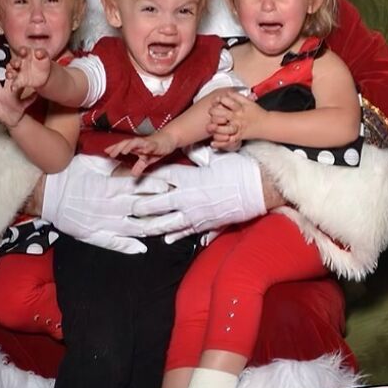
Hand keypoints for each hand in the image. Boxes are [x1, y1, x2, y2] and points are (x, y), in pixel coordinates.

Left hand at [0, 64, 35, 126]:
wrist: (10, 120)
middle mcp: (8, 92)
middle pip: (9, 81)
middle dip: (10, 73)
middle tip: (10, 64)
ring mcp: (16, 97)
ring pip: (19, 88)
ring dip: (21, 83)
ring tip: (22, 76)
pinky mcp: (22, 105)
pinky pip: (28, 101)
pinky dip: (32, 98)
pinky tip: (36, 94)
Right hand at [7, 46, 51, 93]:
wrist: (45, 74)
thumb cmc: (43, 62)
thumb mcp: (44, 56)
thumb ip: (42, 53)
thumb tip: (38, 52)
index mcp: (26, 54)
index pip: (22, 51)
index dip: (22, 51)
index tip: (23, 51)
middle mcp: (20, 62)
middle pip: (14, 62)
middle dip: (14, 63)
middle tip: (17, 64)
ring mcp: (18, 72)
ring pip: (10, 72)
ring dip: (9, 73)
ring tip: (10, 75)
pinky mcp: (19, 81)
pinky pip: (14, 83)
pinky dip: (13, 86)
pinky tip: (13, 88)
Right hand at [41, 154, 175, 254]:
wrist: (46, 194)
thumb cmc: (68, 174)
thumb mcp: (91, 163)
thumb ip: (113, 166)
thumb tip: (129, 164)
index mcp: (110, 187)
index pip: (140, 187)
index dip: (157, 187)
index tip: (172, 186)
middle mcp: (110, 206)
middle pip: (143, 208)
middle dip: (163, 208)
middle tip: (180, 207)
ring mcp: (103, 223)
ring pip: (134, 228)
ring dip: (153, 228)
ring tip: (169, 229)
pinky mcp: (94, 235)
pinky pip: (115, 243)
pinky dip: (130, 247)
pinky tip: (143, 249)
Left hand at [105, 133, 177, 175]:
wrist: (169, 139)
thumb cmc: (156, 147)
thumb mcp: (146, 160)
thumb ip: (139, 166)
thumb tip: (133, 174)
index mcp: (136, 146)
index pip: (123, 146)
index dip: (115, 148)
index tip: (106, 151)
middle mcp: (139, 143)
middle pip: (126, 143)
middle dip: (118, 147)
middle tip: (111, 154)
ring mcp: (146, 142)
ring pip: (135, 142)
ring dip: (129, 146)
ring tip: (123, 152)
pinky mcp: (154, 144)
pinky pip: (148, 145)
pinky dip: (144, 147)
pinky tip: (141, 150)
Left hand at [128, 152, 265, 240]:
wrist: (258, 189)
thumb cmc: (238, 170)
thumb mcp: (215, 158)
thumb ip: (198, 156)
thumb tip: (187, 148)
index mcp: (189, 178)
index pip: (162, 178)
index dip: (147, 179)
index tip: (134, 179)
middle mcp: (189, 197)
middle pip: (159, 203)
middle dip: (142, 205)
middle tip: (129, 208)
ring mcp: (197, 213)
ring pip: (169, 221)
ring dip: (153, 225)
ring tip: (139, 228)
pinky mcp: (206, 224)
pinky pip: (188, 231)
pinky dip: (177, 235)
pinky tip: (167, 239)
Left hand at [208, 91, 263, 148]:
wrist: (266, 124)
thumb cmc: (257, 112)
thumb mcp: (248, 102)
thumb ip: (238, 96)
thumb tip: (228, 92)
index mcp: (239, 108)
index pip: (226, 101)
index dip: (218, 100)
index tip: (215, 100)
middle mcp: (237, 117)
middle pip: (221, 114)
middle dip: (213, 112)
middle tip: (210, 112)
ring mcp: (238, 127)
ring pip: (223, 128)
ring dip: (214, 127)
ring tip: (210, 126)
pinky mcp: (239, 136)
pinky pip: (228, 141)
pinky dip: (220, 143)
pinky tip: (212, 143)